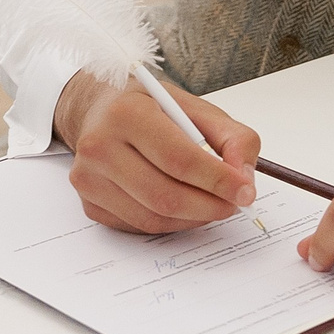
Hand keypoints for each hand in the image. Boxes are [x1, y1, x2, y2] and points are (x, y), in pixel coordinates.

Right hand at [55, 71, 261, 234]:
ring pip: (153, 218)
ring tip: (211, 203)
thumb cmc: (149, 108)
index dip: (218, 180)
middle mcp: (99, 146)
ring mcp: (89, 178)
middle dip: (210, 206)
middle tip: (233, 204)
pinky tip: (182, 206)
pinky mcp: (89, 204)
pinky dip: (171, 223)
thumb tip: (244, 180)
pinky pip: (139, 226)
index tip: (245, 192)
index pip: (179, 159)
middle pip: (165, 196)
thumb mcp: (194, 107)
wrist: (98, 111)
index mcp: (126, 112)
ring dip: (193, 218)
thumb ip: (232, 137)